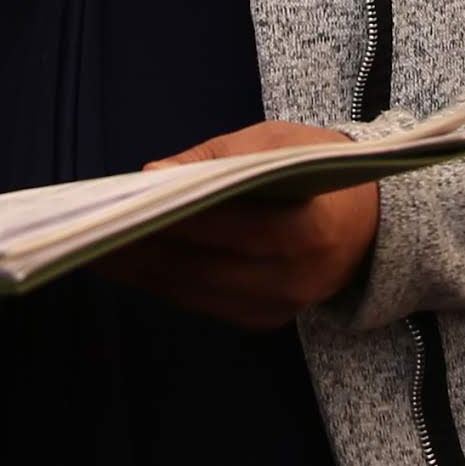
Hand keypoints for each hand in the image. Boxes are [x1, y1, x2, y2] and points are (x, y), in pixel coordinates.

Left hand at [109, 122, 383, 329]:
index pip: (236, 227)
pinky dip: (166, 284)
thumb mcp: (278, 142)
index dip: (180, 217)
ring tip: (98, 246)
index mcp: (312, 229)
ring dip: (143, 272)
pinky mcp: (266, 322)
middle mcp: (298, 280)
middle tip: (91, 230)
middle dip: (144, 249)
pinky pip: (204, 304)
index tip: (126, 203)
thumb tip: (152, 172)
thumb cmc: (319, 170)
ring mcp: (282, 309)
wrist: (373, 223)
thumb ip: (216, 156)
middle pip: (204, 268)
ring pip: (196, 293)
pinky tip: (134, 264)